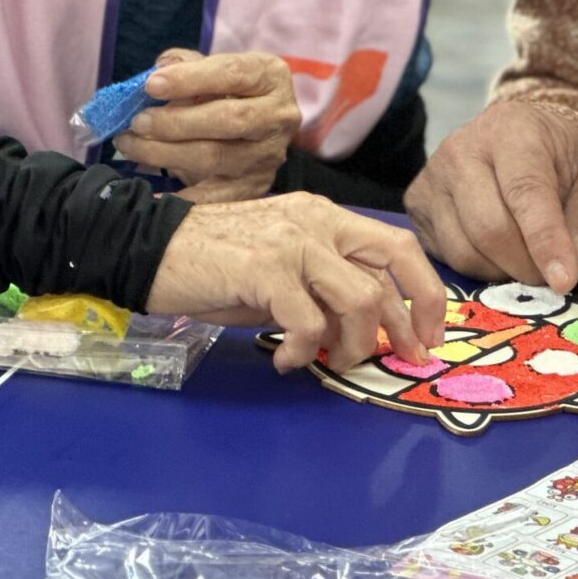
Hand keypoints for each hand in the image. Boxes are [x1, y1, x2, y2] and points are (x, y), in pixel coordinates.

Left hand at [114, 48, 299, 203]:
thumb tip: (161, 69)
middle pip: (228, 120)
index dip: (190, 79)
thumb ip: (185, 63)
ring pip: (216, 157)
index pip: (232, 73)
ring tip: (132, 145)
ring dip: (166, 153)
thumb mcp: (211, 68)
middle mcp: (279, 116)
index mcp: (271, 76)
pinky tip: (152, 193)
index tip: (151, 85)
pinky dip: (183, 197)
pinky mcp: (256, 186)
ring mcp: (269, 155)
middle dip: (175, 122)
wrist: (253, 127)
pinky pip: (216, 196)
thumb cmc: (225, 91)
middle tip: (138, 122)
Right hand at [145, 192, 446, 372]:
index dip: (425, 292)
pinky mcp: (266, 268)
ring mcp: (294, 241)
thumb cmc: (214, 263)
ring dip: (351, 344)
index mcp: (326, 217)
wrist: (149, 249)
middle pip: (395, 262)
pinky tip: (283, 360)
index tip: (428, 334)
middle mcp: (318, 221)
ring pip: (359, 299)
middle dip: (411, 318)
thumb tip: (362, 331)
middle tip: (405, 358)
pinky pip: (309, 323)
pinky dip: (303, 352)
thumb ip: (323, 289)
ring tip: (325, 361)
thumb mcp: (281, 270)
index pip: (397, 247)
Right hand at [404, 101, 577, 291]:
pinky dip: (479, 271)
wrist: (522, 139)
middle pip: (489, 228)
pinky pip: (446, 257)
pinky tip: (500, 256)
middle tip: (552, 278)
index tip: (564, 280)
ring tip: (528, 264)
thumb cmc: (564, 160)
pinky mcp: (416, 204)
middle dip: (527, 266)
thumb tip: (572, 265)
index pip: (525, 192)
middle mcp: (462, 149)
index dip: (545, 241)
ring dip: (503, 273)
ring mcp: (432, 177)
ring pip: (465, 250)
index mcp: (513, 131)